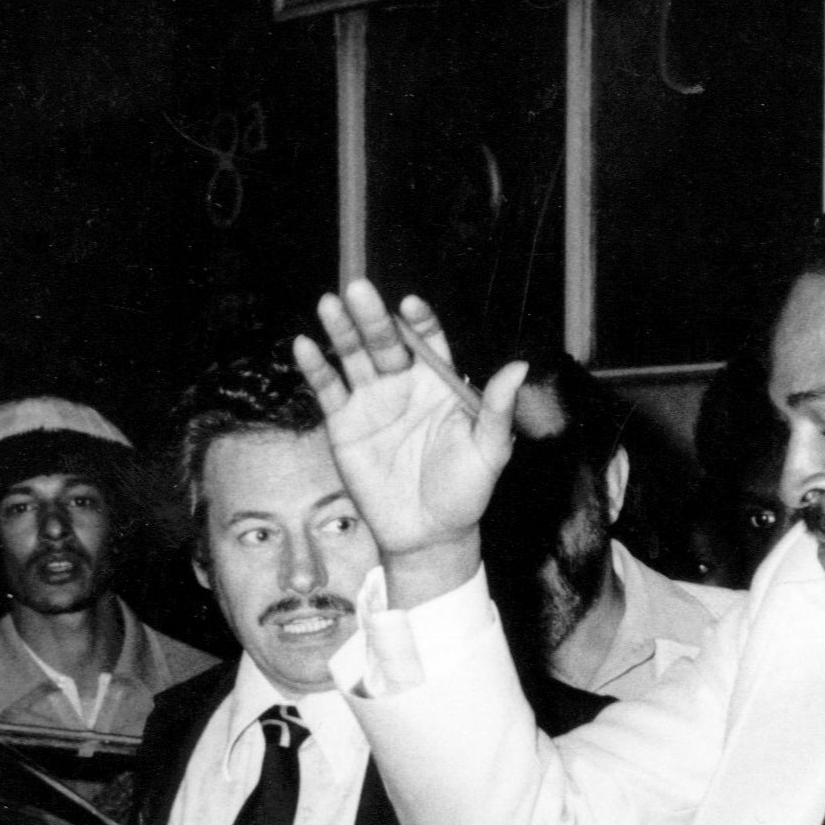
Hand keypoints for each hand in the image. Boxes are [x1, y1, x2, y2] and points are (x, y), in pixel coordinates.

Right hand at [292, 281, 526, 566]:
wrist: (429, 534)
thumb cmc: (465, 491)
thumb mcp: (490, 450)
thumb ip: (498, 408)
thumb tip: (520, 366)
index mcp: (440, 386)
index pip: (428, 342)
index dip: (419, 322)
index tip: (411, 305)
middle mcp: (404, 386)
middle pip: (385, 342)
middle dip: (373, 317)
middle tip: (360, 291)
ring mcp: (372, 402)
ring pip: (354, 357)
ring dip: (341, 330)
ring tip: (330, 304)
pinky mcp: (344, 424)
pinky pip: (328, 389)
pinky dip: (316, 367)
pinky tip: (305, 345)